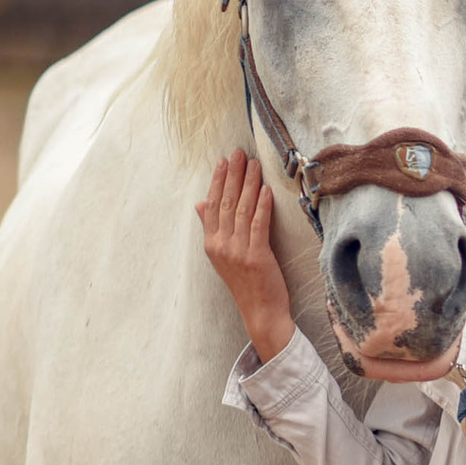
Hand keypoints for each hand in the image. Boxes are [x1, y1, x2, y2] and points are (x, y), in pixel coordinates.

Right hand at [195, 152, 296, 361]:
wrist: (260, 311)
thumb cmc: (246, 282)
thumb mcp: (223, 255)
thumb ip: (213, 228)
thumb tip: (200, 204)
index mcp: (211, 243)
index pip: (212, 205)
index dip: (217, 181)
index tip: (222, 161)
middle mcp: (220, 245)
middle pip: (225, 203)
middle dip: (232, 175)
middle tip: (238, 153)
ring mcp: (237, 251)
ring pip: (241, 210)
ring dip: (248, 184)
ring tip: (254, 164)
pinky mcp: (256, 256)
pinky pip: (258, 225)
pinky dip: (261, 206)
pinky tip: (265, 190)